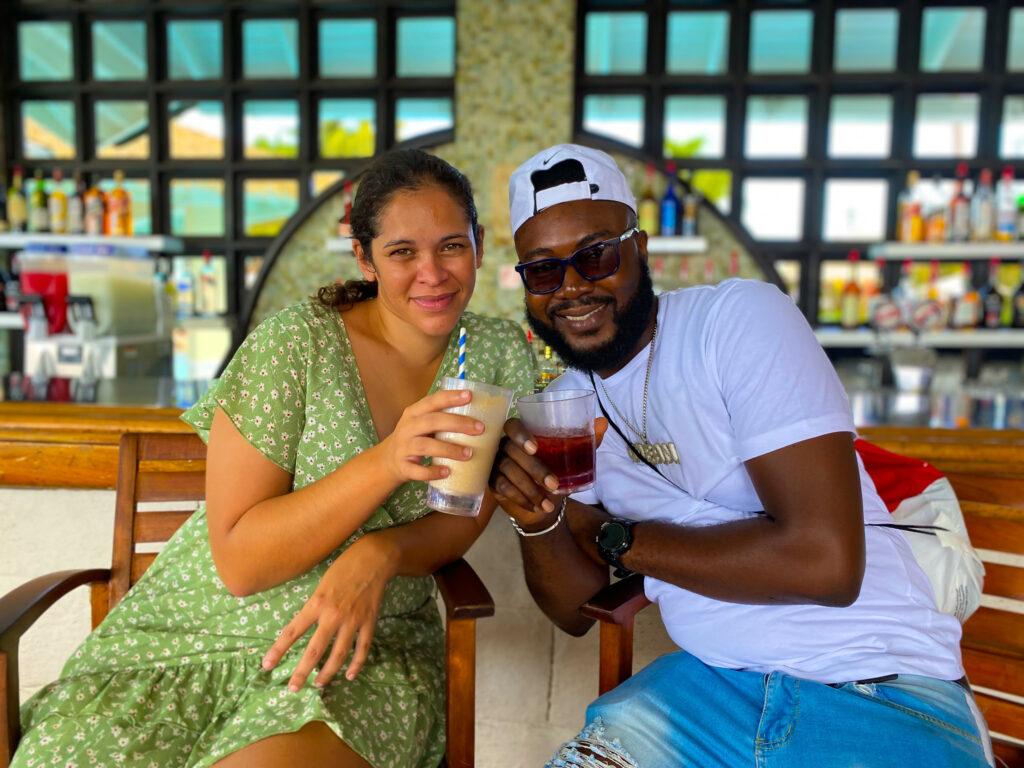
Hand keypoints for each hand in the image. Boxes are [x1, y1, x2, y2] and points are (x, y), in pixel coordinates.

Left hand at [261, 535, 394, 689]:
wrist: (374, 557)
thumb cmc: (344, 566)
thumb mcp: (321, 583)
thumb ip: (314, 606)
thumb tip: (304, 626)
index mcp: (317, 603)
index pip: (293, 631)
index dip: (279, 650)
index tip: (267, 665)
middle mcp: (333, 615)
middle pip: (315, 650)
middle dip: (302, 671)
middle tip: (293, 688)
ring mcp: (353, 620)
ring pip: (339, 654)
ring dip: (328, 673)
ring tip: (318, 684)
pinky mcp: (369, 621)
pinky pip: (362, 648)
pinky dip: (356, 664)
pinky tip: (350, 675)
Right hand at [377, 388, 484, 485]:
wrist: (388, 460)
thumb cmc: (414, 438)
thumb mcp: (422, 423)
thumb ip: (442, 418)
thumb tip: (478, 417)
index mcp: (414, 412)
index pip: (432, 401)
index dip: (450, 397)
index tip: (469, 396)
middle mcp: (407, 427)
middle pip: (432, 421)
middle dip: (458, 423)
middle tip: (480, 429)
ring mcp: (403, 447)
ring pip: (426, 446)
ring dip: (449, 449)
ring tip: (469, 454)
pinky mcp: (403, 467)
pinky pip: (418, 471)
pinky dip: (432, 472)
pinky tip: (447, 472)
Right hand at [489, 417, 607, 532]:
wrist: (544, 504)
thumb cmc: (556, 474)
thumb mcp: (572, 459)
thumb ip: (587, 440)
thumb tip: (603, 422)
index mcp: (523, 434)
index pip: (513, 425)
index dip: (520, 435)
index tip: (534, 449)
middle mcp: (505, 445)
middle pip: (512, 451)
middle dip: (534, 469)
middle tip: (553, 484)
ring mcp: (496, 463)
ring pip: (507, 470)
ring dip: (529, 489)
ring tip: (547, 504)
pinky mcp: (492, 481)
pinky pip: (502, 487)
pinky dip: (521, 499)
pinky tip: (536, 507)